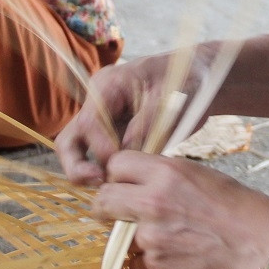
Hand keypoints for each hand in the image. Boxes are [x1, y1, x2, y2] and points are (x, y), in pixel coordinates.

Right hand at [55, 52, 210, 185]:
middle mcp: (98, 103)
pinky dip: (106, 173)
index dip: (101, 149)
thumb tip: (123, 155)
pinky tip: (122, 185)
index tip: (121, 165)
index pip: (90, 123)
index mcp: (108, 86)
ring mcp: (104, 121)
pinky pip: (100, 158)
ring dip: (87, 173)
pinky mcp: (115, 136)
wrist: (199, 80)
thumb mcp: (169, 101)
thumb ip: (145, 126)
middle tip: (100, 183)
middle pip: (69, 139)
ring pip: (78, 151)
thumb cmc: (187, 82)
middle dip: (77, 165)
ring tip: (109, 188)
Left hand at [92, 151, 268, 268]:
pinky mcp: (157, 266)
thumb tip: (141, 182)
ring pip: (118, 236)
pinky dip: (150, 264)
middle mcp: (152, 201)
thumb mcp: (203, 176)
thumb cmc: (244, 209)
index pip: (116, 165)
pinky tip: (176, 258)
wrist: (267, 247)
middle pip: (103, 200)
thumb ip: (167, 177)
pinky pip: (136, 265)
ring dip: (134, 240)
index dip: (118, 176)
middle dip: (109, 207)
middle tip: (122, 215)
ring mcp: (151, 237)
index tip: (125, 185)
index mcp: (166, 173)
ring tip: (167, 240)